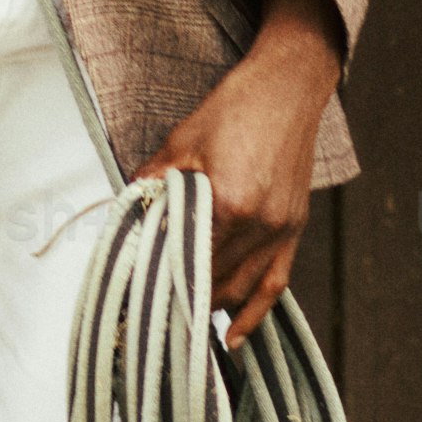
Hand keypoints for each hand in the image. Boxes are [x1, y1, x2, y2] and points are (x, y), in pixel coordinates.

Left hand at [148, 0, 344, 346]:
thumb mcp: (182, 141)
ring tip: (183, 332)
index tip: (138, 301)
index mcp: (229, 202)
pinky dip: (255, 312)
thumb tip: (126, 209)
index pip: (188, 260)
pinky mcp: (294, 227)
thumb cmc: (236, 107)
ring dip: (213, 310)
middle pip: (215, 282)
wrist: (288, 86)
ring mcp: (282, 229)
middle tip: (152, 319)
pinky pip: (276, 282)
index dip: (162, 283)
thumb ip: (153, 181)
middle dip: (183, 302)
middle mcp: (260, 224)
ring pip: (244, 289)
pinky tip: (235, 335)